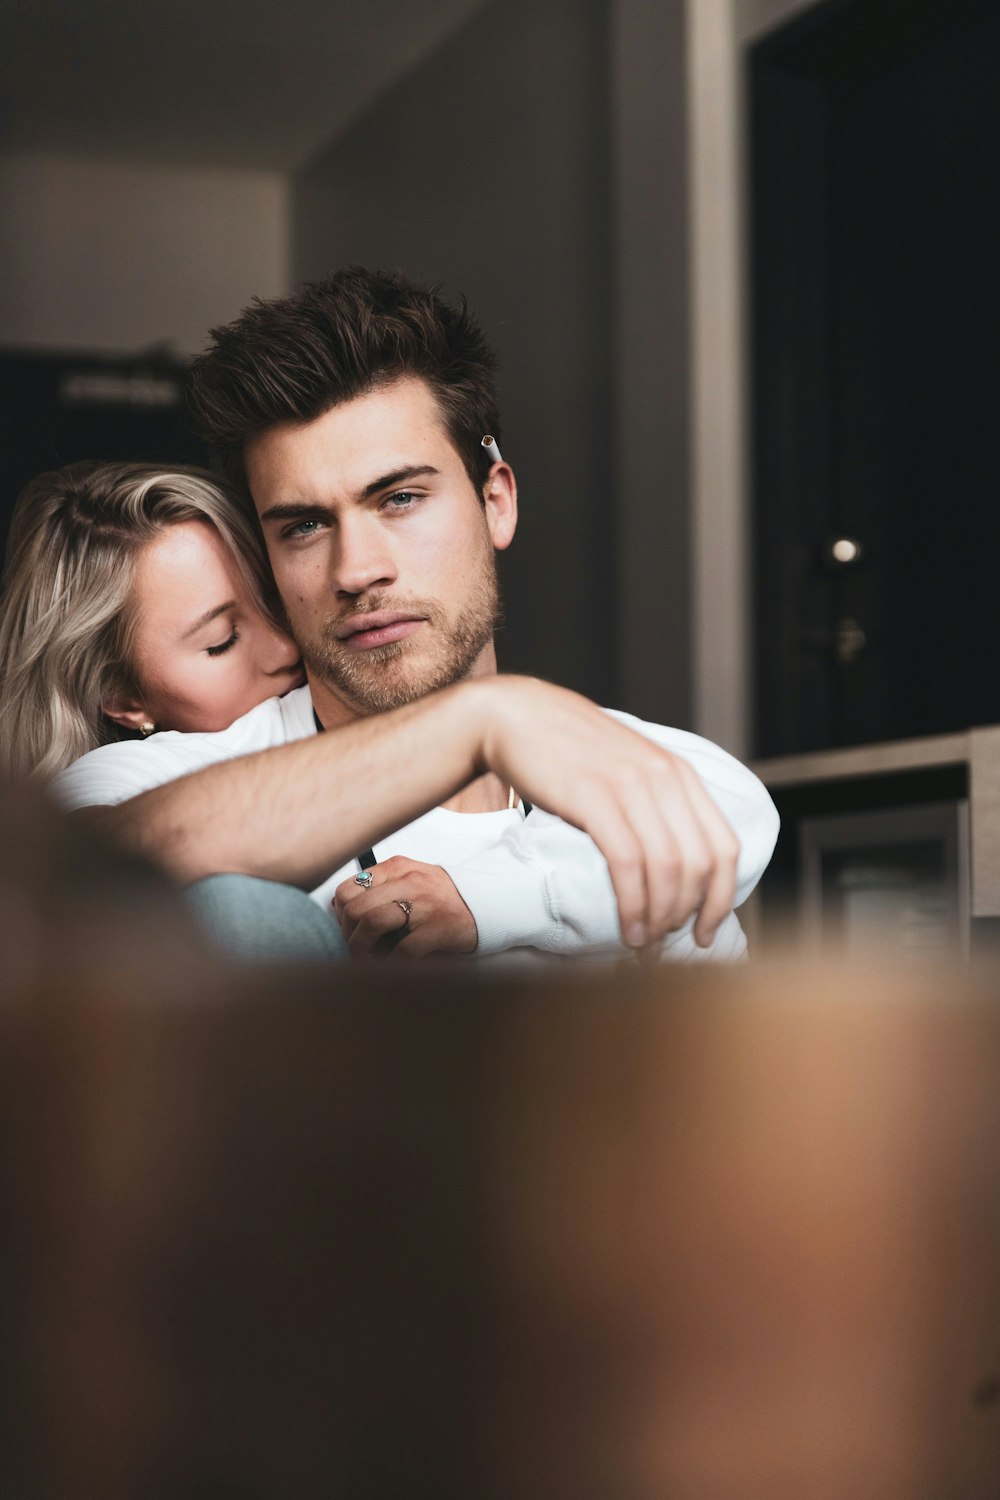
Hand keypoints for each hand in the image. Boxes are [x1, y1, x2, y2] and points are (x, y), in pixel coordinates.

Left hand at [333, 855, 477, 958]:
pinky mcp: (437, 930)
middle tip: (356, 949)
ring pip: (372, 923)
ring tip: (367, 961)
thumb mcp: (409, 880)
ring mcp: (424, 905)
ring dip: (361, 949)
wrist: (487, 905)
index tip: (349, 930)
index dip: (341, 915)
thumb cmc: (441, 897)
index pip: (348, 888)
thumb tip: (336, 907)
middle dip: (348, 934)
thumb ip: (378, 888)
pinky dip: (389, 964)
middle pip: (355, 907)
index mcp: (398, 868)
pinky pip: (400, 951)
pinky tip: (391, 967)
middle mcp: (409, 882)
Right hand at [474, 678, 740, 951]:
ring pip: (668, 868)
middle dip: (688, 916)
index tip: (703, 932)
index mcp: (679, 773)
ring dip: (659, 918)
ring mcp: (631, 784)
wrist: (513, 715)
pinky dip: (632, 904)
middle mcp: (665, 777)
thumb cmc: (565, 750)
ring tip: (642, 947)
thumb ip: (653, 799)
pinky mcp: (594, 796)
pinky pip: (628, 862)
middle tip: (666, 948)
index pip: (725, 847)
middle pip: (700, 865)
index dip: (720, 898)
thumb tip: (667, 861)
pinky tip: (626, 929)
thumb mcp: (626, 765)